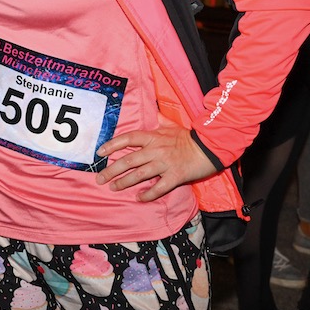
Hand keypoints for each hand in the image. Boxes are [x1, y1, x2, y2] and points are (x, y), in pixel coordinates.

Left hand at [96, 125, 218, 201]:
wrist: (211, 148)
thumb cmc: (189, 137)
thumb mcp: (172, 125)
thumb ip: (159, 120)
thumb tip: (152, 111)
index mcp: (153, 137)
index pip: (127, 139)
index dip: (112, 145)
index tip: (99, 152)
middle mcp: (155, 150)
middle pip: (129, 160)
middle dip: (112, 170)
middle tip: (100, 178)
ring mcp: (165, 164)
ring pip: (140, 174)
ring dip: (124, 182)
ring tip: (113, 188)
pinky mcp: (175, 176)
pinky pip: (159, 187)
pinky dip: (148, 194)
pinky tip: (139, 198)